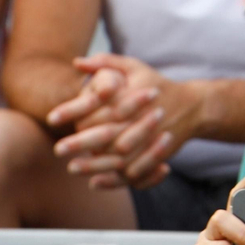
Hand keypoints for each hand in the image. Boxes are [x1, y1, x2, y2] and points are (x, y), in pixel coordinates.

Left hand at [48, 55, 205, 189]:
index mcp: (131, 94)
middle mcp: (139, 117)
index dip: (73, 112)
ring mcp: (149, 139)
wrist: (192, 107)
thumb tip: (76, 63)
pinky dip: (114, 179)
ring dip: (94, 165)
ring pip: (117, 156)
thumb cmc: (156, 84)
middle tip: (58, 149)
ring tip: (72, 168)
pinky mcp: (155, 155)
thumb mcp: (134, 67)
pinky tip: (95, 182)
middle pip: (104, 133)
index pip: (96, 105)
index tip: (52, 118)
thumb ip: (105, 63)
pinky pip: (133, 171)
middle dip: (79, 143)